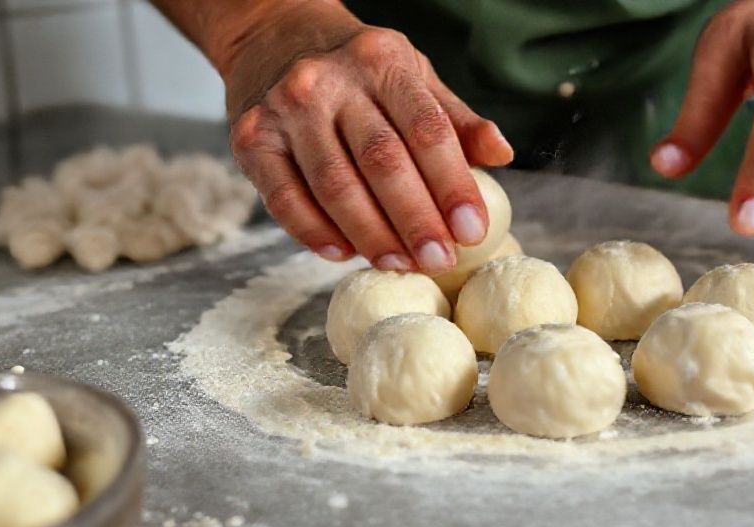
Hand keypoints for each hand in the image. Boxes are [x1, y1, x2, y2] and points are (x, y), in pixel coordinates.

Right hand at [218, 2, 512, 272]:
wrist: (272, 34)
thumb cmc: (356, 68)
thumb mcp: (412, 74)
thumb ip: (454, 118)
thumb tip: (502, 154)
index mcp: (382, 62)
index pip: (426, 129)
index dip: (453, 185)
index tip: (473, 230)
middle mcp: (329, 81)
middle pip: (382, 162)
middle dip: (416, 220)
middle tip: (440, 262)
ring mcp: (285, 110)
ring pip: (335, 186)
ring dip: (371, 235)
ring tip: (400, 265)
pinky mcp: (251, 139)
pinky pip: (284, 198)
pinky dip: (315, 232)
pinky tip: (344, 255)